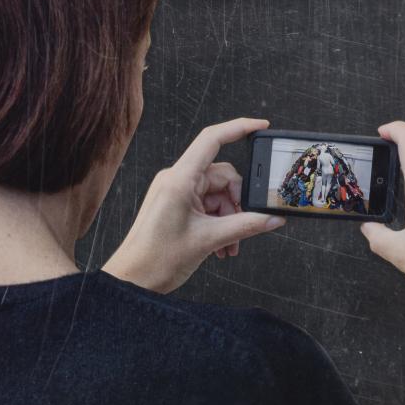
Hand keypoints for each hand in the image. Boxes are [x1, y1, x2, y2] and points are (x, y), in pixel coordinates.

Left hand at [103, 117, 285, 293]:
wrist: (132, 279)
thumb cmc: (156, 259)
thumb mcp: (209, 240)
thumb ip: (246, 225)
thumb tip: (272, 217)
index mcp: (179, 179)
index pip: (212, 139)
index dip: (238, 127)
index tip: (260, 125)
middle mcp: (176, 179)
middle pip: (222, 176)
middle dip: (237, 202)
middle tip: (244, 226)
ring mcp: (175, 191)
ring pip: (217, 193)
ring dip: (229, 217)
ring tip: (229, 244)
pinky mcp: (175, 203)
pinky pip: (206, 204)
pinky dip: (218, 221)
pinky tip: (221, 244)